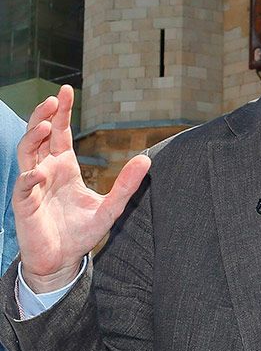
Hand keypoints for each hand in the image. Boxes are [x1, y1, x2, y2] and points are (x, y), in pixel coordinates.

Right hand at [13, 85, 149, 292]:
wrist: (63, 259)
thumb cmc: (82, 232)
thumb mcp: (111, 206)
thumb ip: (127, 184)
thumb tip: (147, 159)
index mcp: (64, 166)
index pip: (59, 133)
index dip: (60, 112)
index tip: (65, 91)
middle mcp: (46, 170)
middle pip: (39, 135)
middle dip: (43, 115)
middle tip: (52, 99)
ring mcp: (33, 186)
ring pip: (26, 154)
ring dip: (33, 138)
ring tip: (45, 126)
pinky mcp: (25, 205)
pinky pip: (23, 187)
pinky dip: (29, 178)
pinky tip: (38, 174)